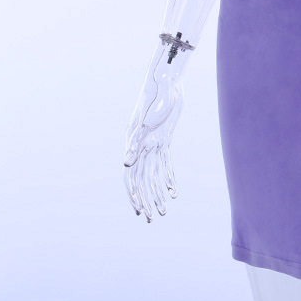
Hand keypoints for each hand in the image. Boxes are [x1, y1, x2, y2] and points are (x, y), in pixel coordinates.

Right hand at [122, 41, 185, 221]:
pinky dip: (168, 177)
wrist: (167, 81)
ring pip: (154, 174)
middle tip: (154, 219)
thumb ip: (136, 142)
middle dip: (147, 200)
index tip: (140, 211)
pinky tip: (174, 191)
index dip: (135, 194)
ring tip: (165, 210)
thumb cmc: (156, 97)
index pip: (132, 176)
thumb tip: (126, 165)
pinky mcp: (164, 138)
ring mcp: (153, 142)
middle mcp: (141, 146)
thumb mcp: (146, 121)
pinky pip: (165, 162)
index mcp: (134, 144)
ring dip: (158, 192)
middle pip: (143, 180)